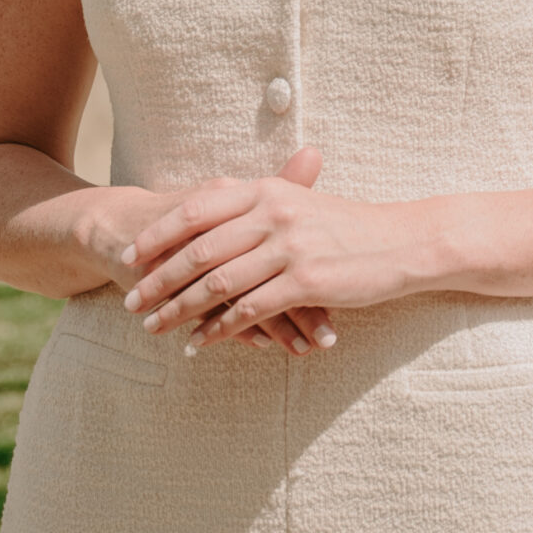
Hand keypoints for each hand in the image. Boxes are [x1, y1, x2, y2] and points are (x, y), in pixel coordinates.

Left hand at [121, 147, 416, 353]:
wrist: (402, 241)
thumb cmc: (347, 223)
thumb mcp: (299, 200)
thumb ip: (255, 202)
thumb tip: (206, 204)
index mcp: (265, 189)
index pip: (196, 210)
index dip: (158, 234)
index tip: (130, 255)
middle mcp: (272, 213)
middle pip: (198, 249)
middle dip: (158, 277)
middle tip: (132, 300)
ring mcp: (288, 248)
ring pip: (217, 283)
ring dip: (180, 308)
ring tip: (154, 328)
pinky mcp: (305, 283)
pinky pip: (249, 310)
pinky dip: (219, 329)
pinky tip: (199, 344)